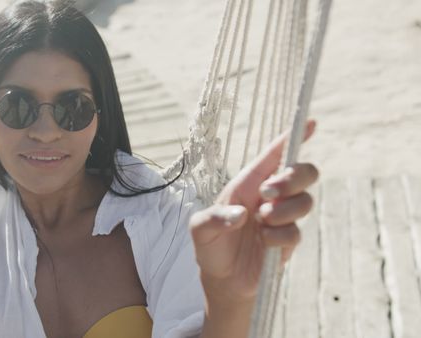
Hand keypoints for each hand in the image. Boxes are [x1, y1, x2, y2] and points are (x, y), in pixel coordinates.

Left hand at [189, 120, 318, 305]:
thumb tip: (242, 215)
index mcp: (247, 184)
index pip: (273, 155)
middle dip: (293, 177)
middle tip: (267, 193)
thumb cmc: (210, 247)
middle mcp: (269, 196)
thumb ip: (213, 219)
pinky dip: (279, 237)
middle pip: (303, 171)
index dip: (292, 137)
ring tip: (261, 222)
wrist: (222, 281)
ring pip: (305, 200)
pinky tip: (263, 243)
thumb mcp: (200, 230)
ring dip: (283, 211)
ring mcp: (282, 217)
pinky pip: (296, 232)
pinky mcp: (288, 240)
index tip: (310, 123)